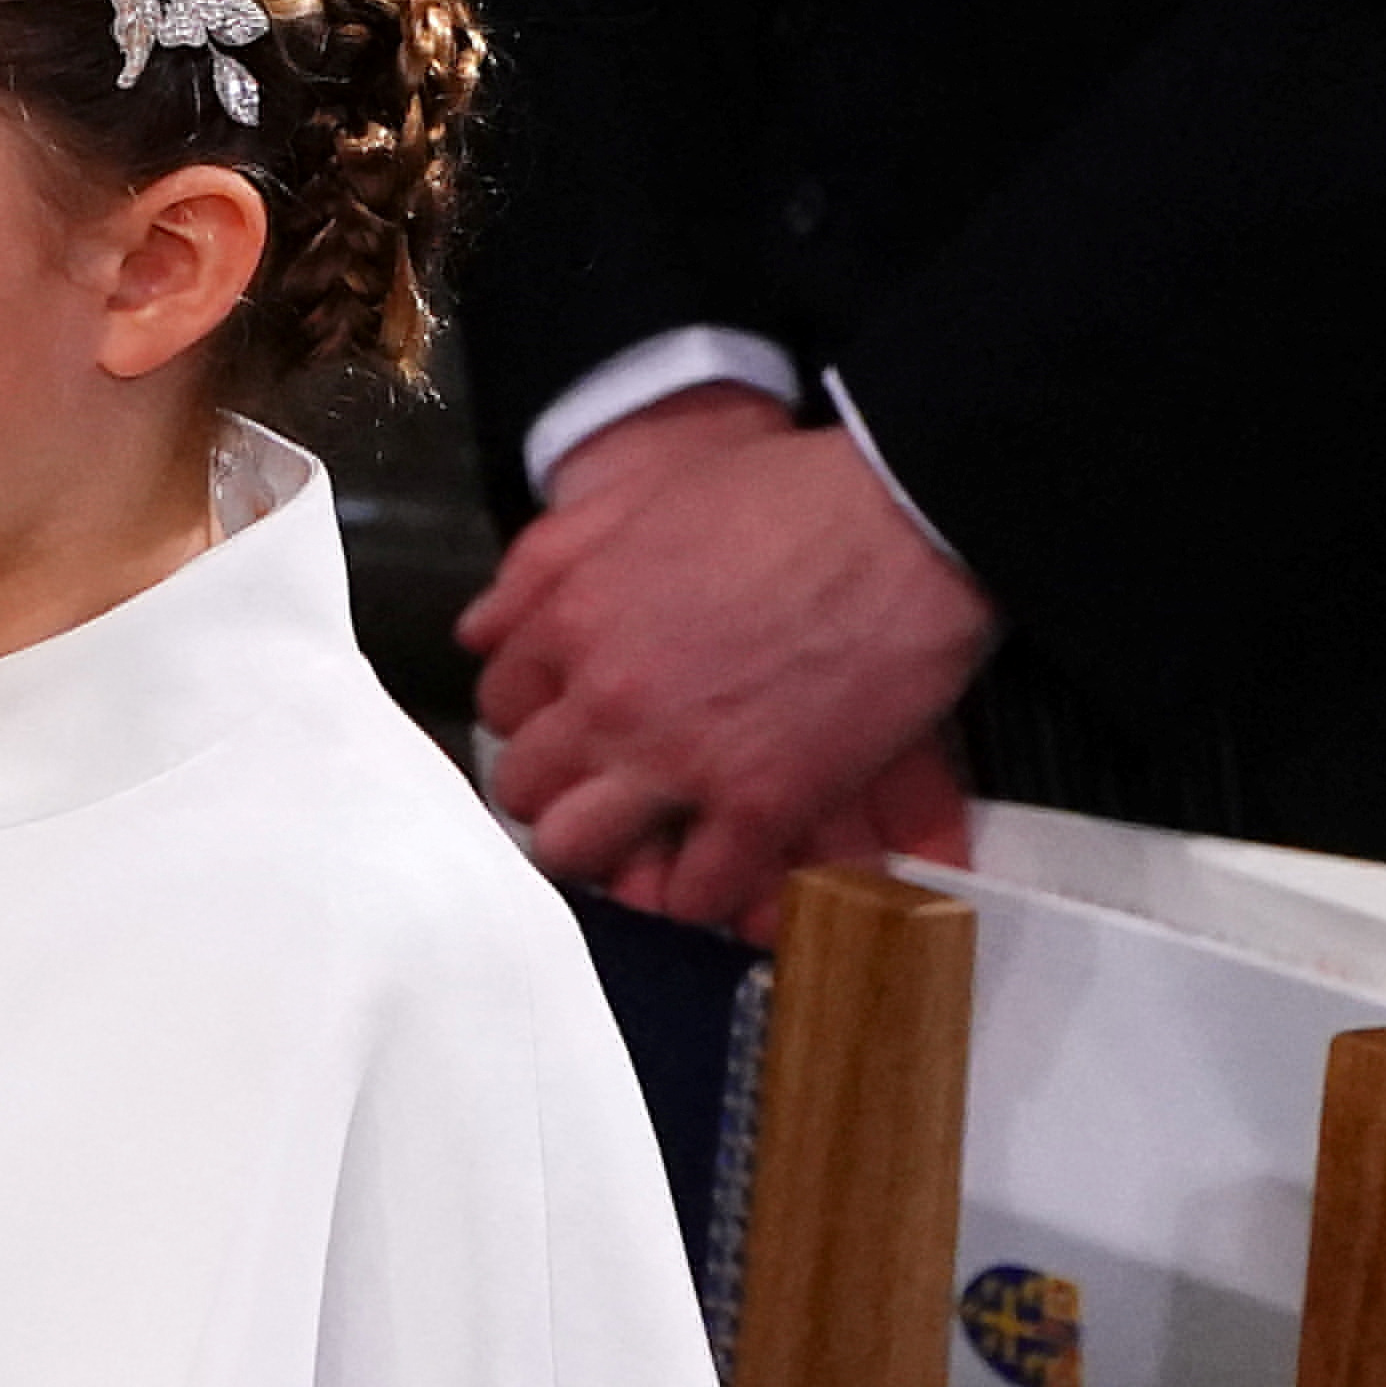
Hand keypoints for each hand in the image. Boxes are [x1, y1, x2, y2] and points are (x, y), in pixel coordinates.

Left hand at [467, 407, 990, 933]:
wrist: (904, 516)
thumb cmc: (785, 496)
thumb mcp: (641, 504)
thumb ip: (549, 566)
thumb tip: (481, 631)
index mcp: (575, 622)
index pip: (502, 706)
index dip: (538, 721)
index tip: (573, 727)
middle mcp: (608, 700)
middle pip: (527, 789)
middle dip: (561, 792)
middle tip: (606, 790)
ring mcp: (680, 759)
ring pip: (583, 851)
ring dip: (610, 851)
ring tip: (649, 841)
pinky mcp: (760, 804)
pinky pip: (693, 889)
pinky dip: (701, 890)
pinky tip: (722, 869)